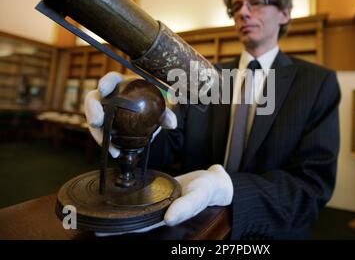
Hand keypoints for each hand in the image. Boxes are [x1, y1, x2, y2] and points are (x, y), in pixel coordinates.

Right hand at [84, 71, 176, 157]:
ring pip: (93, 120)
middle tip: (97, 122)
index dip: (105, 83)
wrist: (147, 118)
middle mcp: (108, 96)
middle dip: (92, 110)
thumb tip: (172, 123)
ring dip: (97, 133)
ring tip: (107, 144)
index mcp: (121, 85)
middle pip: (93, 99)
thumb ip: (165, 114)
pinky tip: (115, 152)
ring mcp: (103, 111)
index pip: (111, 79)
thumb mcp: (159, 108)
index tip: (103, 90)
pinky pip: (100, 134)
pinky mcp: (103, 126)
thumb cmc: (151, 105)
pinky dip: (106, 143)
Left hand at [94, 164, 232, 236]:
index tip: (100, 228)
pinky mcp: (156, 190)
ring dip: (115, 208)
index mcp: (165, 217)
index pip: (138, 226)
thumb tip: (168, 219)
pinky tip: (115, 190)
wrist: (212, 181)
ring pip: (132, 207)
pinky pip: (139, 194)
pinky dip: (127, 194)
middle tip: (88, 219)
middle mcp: (158, 211)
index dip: (120, 228)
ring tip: (94, 207)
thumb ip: (185, 207)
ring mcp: (156, 201)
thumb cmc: (207, 190)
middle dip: (111, 220)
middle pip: (130, 219)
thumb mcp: (199, 197)